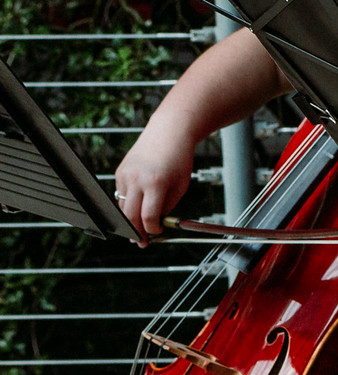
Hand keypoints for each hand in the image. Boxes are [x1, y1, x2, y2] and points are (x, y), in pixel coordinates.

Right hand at [112, 126, 196, 244]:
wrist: (169, 132)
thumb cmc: (179, 159)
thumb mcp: (181, 185)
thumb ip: (167, 206)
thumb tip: (154, 224)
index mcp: (156, 183)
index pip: (148, 217)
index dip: (151, 230)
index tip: (156, 234)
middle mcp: (136, 179)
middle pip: (129, 216)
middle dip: (134, 232)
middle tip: (140, 242)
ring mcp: (125, 175)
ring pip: (122, 207)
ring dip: (129, 220)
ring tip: (137, 229)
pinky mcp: (119, 172)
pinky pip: (121, 194)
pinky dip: (128, 203)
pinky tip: (137, 205)